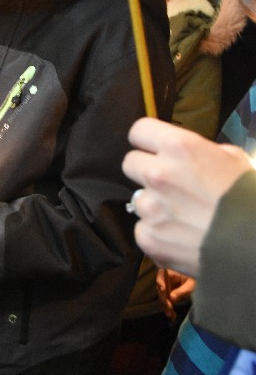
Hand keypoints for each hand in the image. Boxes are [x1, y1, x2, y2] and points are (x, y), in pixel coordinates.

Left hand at [122, 118, 252, 275]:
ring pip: (137, 198)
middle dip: (145, 170)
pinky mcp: (149, 237)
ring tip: (180, 215)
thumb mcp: (233, 159)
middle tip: (168, 183)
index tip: (152, 148)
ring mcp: (150, 208)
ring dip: (153, 204)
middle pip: (130, 163)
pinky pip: (143, 229)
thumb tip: (189, 157)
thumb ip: (201, 152)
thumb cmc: (249, 198)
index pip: (139, 131)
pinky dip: (157, 233)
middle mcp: (158, 174)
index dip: (147, 140)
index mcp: (178, 147)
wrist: (254, 244)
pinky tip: (180, 236)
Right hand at [156, 268, 194, 318]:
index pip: (161, 275)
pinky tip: (172, 315)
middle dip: (164, 298)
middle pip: (160, 288)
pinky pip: (167, 300)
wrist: (205, 285)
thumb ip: (181, 291)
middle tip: (169, 306)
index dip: (160, 282)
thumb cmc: (197, 280)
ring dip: (165, 305)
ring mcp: (168, 287)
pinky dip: (169, 307)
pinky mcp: (170, 294)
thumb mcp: (191, 285)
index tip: (163, 289)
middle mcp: (168, 279)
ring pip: (163, 296)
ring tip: (170, 314)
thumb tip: (171, 298)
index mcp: (172, 272)